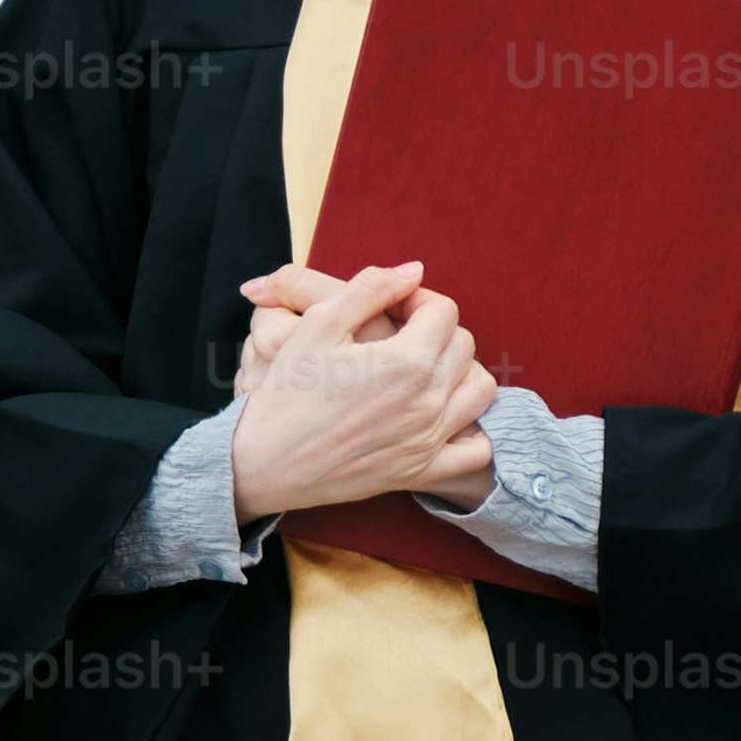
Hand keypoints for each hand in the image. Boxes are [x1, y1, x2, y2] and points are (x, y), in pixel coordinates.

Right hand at [224, 259, 491, 517]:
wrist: (261, 462)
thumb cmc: (284, 392)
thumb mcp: (317, 325)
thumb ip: (368, 289)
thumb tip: (413, 271)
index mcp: (406, 360)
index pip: (443, 311)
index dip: (418, 299)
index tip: (393, 306)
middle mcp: (427, 400)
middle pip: (463, 345)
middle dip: (436, 330)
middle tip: (400, 335)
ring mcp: (428, 438)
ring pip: (479, 389)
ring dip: (460, 371)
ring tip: (425, 370)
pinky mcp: (420, 469)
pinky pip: (475, 451)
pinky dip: (474, 432)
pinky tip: (446, 416)